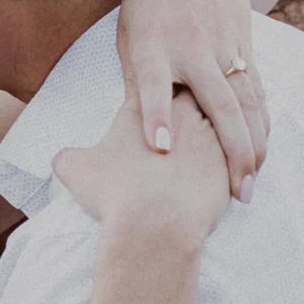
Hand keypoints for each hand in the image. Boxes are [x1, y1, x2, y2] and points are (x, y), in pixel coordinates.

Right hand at [52, 95, 230, 250]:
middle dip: (195, 94)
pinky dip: (238, 151)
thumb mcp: (76, 170)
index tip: (159, 97)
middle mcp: (180, 108)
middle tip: (191, 112)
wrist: (152, 225)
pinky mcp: (230, 155)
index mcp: (143, 103)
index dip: (157, 86)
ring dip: (223, 123)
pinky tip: (231, 164)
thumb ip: (69, 157)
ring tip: (216, 139)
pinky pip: (242, 144)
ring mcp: (208, 130)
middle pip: (194, 86)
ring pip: (224, 113)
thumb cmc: (113, 194)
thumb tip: (61, 158)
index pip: (154, 79)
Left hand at [117, 0, 273, 197]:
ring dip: (251, 143)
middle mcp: (190, 47)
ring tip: (252, 180)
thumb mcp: (130, 31)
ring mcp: (222, 46)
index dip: (156, 115)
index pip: (154, 83)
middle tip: (236, 193)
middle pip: (217, 104)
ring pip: (244, 102)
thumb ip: (137, 77)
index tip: (161, 148)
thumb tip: (136, 127)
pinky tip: (263, 148)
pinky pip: (254, 89)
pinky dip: (260, 120)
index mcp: (152, 43)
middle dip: (229, 150)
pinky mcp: (242, 44)